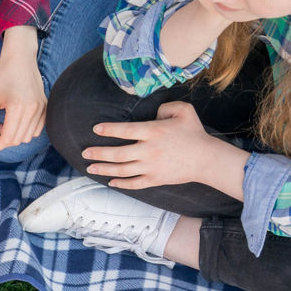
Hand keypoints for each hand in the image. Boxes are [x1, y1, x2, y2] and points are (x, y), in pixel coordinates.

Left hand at [0, 28, 46, 153]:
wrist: (20, 58)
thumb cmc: (2, 77)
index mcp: (17, 107)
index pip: (7, 138)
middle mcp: (32, 110)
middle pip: (17, 140)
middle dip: (2, 140)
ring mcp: (41, 109)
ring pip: (27, 137)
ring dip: (13, 136)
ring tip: (4, 122)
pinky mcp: (45, 107)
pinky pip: (36, 130)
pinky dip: (24, 131)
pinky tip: (16, 120)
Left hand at [84, 102, 222, 188]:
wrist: (205, 159)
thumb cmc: (194, 133)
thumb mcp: (184, 110)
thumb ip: (165, 107)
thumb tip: (152, 113)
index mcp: (154, 131)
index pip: (125, 130)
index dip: (109, 130)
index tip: (95, 129)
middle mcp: (149, 150)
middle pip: (118, 153)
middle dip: (98, 153)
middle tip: (84, 152)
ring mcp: (151, 167)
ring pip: (121, 170)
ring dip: (103, 169)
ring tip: (90, 167)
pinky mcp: (154, 180)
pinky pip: (133, 184)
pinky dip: (120, 183)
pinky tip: (110, 181)